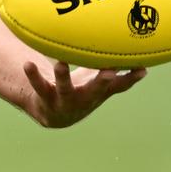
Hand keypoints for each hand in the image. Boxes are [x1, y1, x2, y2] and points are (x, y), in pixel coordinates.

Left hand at [23, 60, 145, 127]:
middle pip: (96, 90)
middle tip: (110, 71)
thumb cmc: (81, 90)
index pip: (118, 86)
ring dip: (63, 76)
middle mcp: (85, 98)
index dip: (130, 79)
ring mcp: (65, 100)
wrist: (54, 115)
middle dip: (103, 81)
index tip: (141, 69)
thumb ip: (115, 71)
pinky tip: (28, 64)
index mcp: (99, 92)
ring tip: (60, 64)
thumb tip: (139, 56)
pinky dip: (33, 75)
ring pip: (65, 89)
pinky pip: (39, 86)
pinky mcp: (45, 98)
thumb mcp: (98, 81)